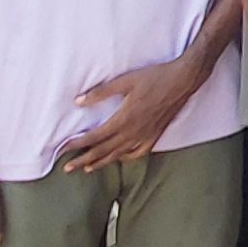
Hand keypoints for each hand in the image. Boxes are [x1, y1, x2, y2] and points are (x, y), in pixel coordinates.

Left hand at [61, 55, 211, 171]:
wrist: (184, 80)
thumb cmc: (155, 77)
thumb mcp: (125, 81)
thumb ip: (101, 93)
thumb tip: (78, 102)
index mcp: (124, 118)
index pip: (95, 136)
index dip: (78, 144)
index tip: (63, 148)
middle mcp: (133, 131)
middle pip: (103, 150)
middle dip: (83, 160)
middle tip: (67, 168)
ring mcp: (145, 135)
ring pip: (119, 154)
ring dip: (101, 162)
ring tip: (87, 169)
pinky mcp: (155, 134)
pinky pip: (137, 152)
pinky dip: (125, 158)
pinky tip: (118, 158)